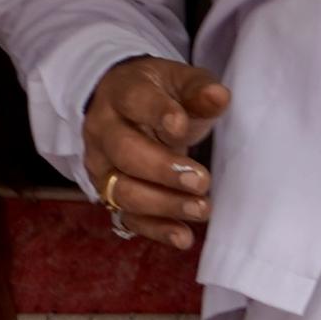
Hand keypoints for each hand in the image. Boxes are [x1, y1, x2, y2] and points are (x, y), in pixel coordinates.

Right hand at [84, 57, 224, 244]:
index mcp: (120, 93)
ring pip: (122, 190)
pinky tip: (184, 237)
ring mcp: (102, 167)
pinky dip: (156, 230)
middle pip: (124, 152)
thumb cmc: (159, 95)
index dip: (156, 113)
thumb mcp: (179, 82)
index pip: (134, 101)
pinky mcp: (109, 195)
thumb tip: (218, 97)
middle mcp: (102, 130)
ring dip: (163, 205)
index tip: (181, 126)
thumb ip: (198, 91)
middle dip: (163, 169)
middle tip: (202, 180)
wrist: (126, 109)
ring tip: (201, 208)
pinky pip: (128, 218)